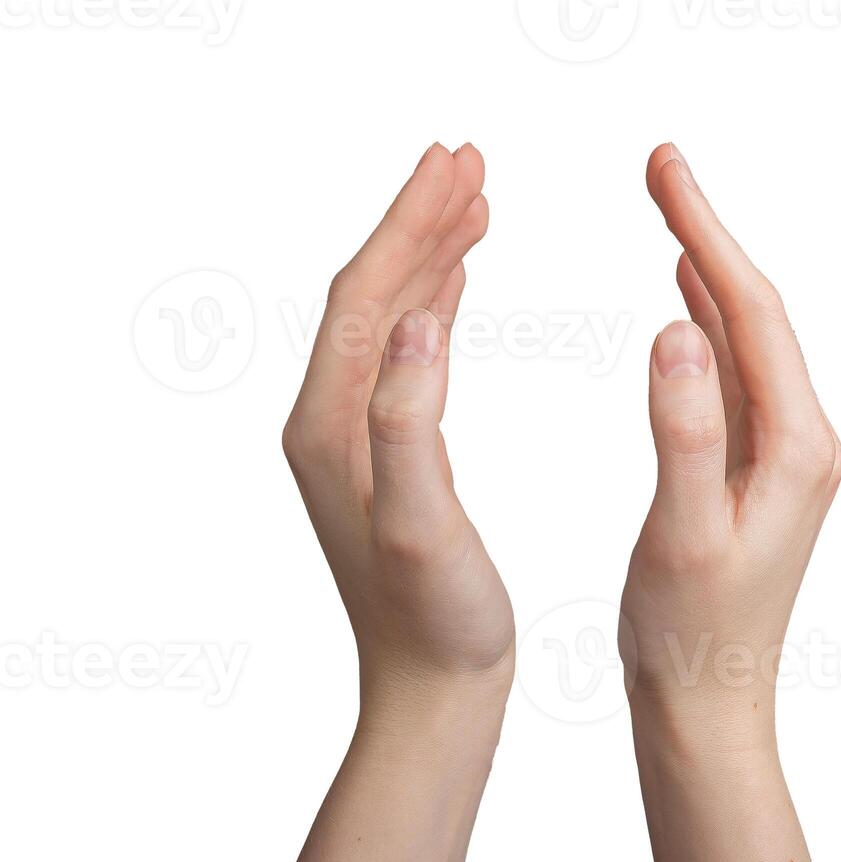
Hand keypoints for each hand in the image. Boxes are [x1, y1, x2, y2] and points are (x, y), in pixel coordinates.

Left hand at [246, 141, 496, 861]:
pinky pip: (403, 353)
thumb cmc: (438, 619)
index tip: (462, 163)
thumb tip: (420, 319)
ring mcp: (353, 438)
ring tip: (475, 197)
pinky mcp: (383, 455)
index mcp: (332, 424)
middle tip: (471, 154)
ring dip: (429, 251)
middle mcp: (328, 420)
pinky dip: (435, 300)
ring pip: (387, 316)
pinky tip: (461, 284)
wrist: (431, 692)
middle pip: (369, 291)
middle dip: (418, 217)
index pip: (366, 294)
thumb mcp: (424, 520)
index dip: (411, 221)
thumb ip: (413, 420)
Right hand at [619, 144, 840, 861]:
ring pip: (748, 339)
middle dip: (708, 233)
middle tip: (659, 160)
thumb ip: (685, 429)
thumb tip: (680, 327)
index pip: (753, 312)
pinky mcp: (760, 473)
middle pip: (758, 312)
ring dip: (708, 271)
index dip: (706, 232)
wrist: (707, 706)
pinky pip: (737, 375)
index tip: (662, 167)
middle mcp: (807, 441)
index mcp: (798, 445)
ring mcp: (786, 456)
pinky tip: (685, 300)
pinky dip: (708, 324)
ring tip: (669, 206)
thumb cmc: (690, 632)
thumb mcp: (684, 530)